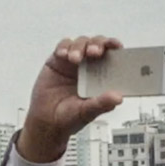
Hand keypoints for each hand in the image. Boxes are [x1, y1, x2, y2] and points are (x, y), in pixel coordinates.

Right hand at [16, 35, 124, 162]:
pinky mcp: (57, 60)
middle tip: (95, 52)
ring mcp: (74, 62)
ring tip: (75, 59)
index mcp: (102, 77)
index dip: (116, 48)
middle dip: (98, 44)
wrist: (46, 122)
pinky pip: (63, 47)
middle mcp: (90, 66)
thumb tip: (118, 97)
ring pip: (81, 43)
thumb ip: (102, 104)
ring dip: (80, 47)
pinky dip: (64, 47)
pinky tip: (63, 56)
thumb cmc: (70, 117)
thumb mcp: (87, 113)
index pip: (113, 56)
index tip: (117, 46)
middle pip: (97, 44)